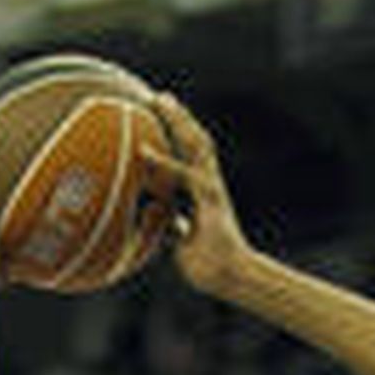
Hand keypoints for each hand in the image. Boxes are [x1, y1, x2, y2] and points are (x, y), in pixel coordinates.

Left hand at [144, 94, 250, 296]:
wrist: (231, 278)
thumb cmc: (209, 266)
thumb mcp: (183, 242)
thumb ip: (173, 225)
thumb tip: (158, 220)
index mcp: (204, 192)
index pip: (192, 155)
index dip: (178, 133)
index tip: (160, 114)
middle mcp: (210, 184)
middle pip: (196, 140)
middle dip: (179, 117)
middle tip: (158, 96)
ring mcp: (212, 189)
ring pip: (197, 145)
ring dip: (179, 121)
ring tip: (160, 101)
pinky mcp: (209, 201)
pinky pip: (184, 177)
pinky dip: (164, 163)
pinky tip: (143, 152)